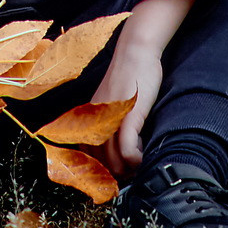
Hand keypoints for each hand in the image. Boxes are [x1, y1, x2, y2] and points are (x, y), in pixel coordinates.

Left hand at [91, 0, 195, 173]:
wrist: (136, 50)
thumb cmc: (128, 75)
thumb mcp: (112, 100)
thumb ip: (109, 121)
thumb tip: (116, 147)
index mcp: (89, 118)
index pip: (85, 154)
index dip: (99, 170)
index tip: (112, 177)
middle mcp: (94, 120)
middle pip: (99, 162)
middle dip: (115, 174)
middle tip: (130, 175)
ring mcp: (110, 118)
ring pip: (112, 159)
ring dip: (126, 170)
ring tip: (137, 167)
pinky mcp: (128, 115)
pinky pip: (126, 148)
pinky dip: (134, 159)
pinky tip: (141, 157)